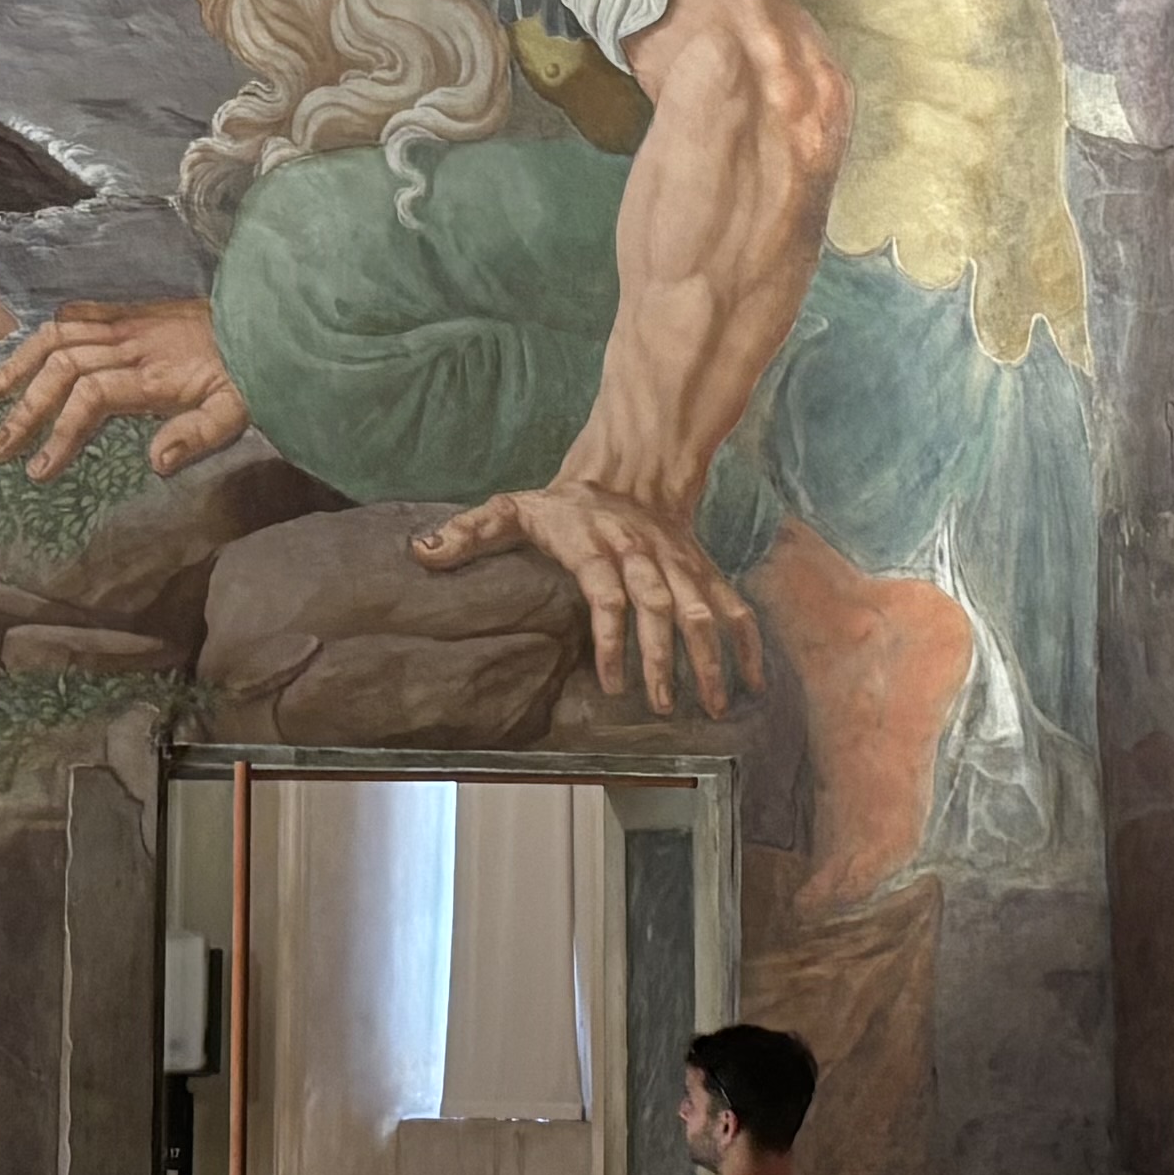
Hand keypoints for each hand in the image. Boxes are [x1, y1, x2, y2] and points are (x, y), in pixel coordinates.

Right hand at [0, 297, 247, 479]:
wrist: (268, 318)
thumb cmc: (253, 373)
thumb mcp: (238, 411)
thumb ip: (197, 436)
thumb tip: (154, 463)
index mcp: (154, 373)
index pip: (91, 397)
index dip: (60, 432)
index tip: (37, 470)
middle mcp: (131, 342)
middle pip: (61, 368)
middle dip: (22, 408)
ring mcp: (128, 321)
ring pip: (58, 335)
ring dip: (18, 364)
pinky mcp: (130, 310)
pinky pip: (78, 312)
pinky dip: (45, 332)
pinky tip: (24, 353)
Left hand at [419, 476, 764, 714]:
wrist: (629, 468)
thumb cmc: (563, 504)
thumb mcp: (511, 508)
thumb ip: (469, 533)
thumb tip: (421, 555)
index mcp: (595, 544)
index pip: (606, 592)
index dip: (610, 637)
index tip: (609, 682)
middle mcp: (642, 554)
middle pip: (661, 605)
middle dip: (665, 658)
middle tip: (664, 705)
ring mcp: (677, 564)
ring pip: (702, 608)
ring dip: (711, 658)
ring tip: (714, 705)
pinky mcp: (702, 570)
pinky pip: (733, 605)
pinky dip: (748, 643)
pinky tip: (752, 681)